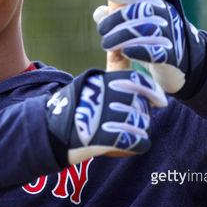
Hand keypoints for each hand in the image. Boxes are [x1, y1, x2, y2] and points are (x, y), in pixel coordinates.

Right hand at [46, 69, 166, 164]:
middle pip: (140, 103)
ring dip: (140, 130)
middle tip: (135, 121)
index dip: (152, 91)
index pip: (137, 80)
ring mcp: (106, 117)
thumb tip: (123, 60)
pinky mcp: (107, 138)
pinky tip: (136, 145)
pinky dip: (140, 144)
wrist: (47, 132)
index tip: (160, 101)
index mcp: (101, 82)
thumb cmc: (68, 110)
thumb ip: (106, 77)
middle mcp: (105, 97)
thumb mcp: (85, 85)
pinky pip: (137, 142)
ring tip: (129, 134)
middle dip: (141, 114)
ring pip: (140, 123)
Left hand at [93, 0, 205, 93]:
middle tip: (102, 30)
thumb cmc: (155, 43)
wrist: (186, 67)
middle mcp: (168, 18)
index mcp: (162, 7)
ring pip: (145, 29)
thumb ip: (117, 18)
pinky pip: (154, 51)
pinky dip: (138, 50)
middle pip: (141, 10)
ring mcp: (172, 37)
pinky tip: (125, 52)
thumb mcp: (137, 28)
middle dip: (116, 18)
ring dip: (121, 36)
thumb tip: (99, 12)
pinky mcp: (171, 58)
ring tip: (107, 44)